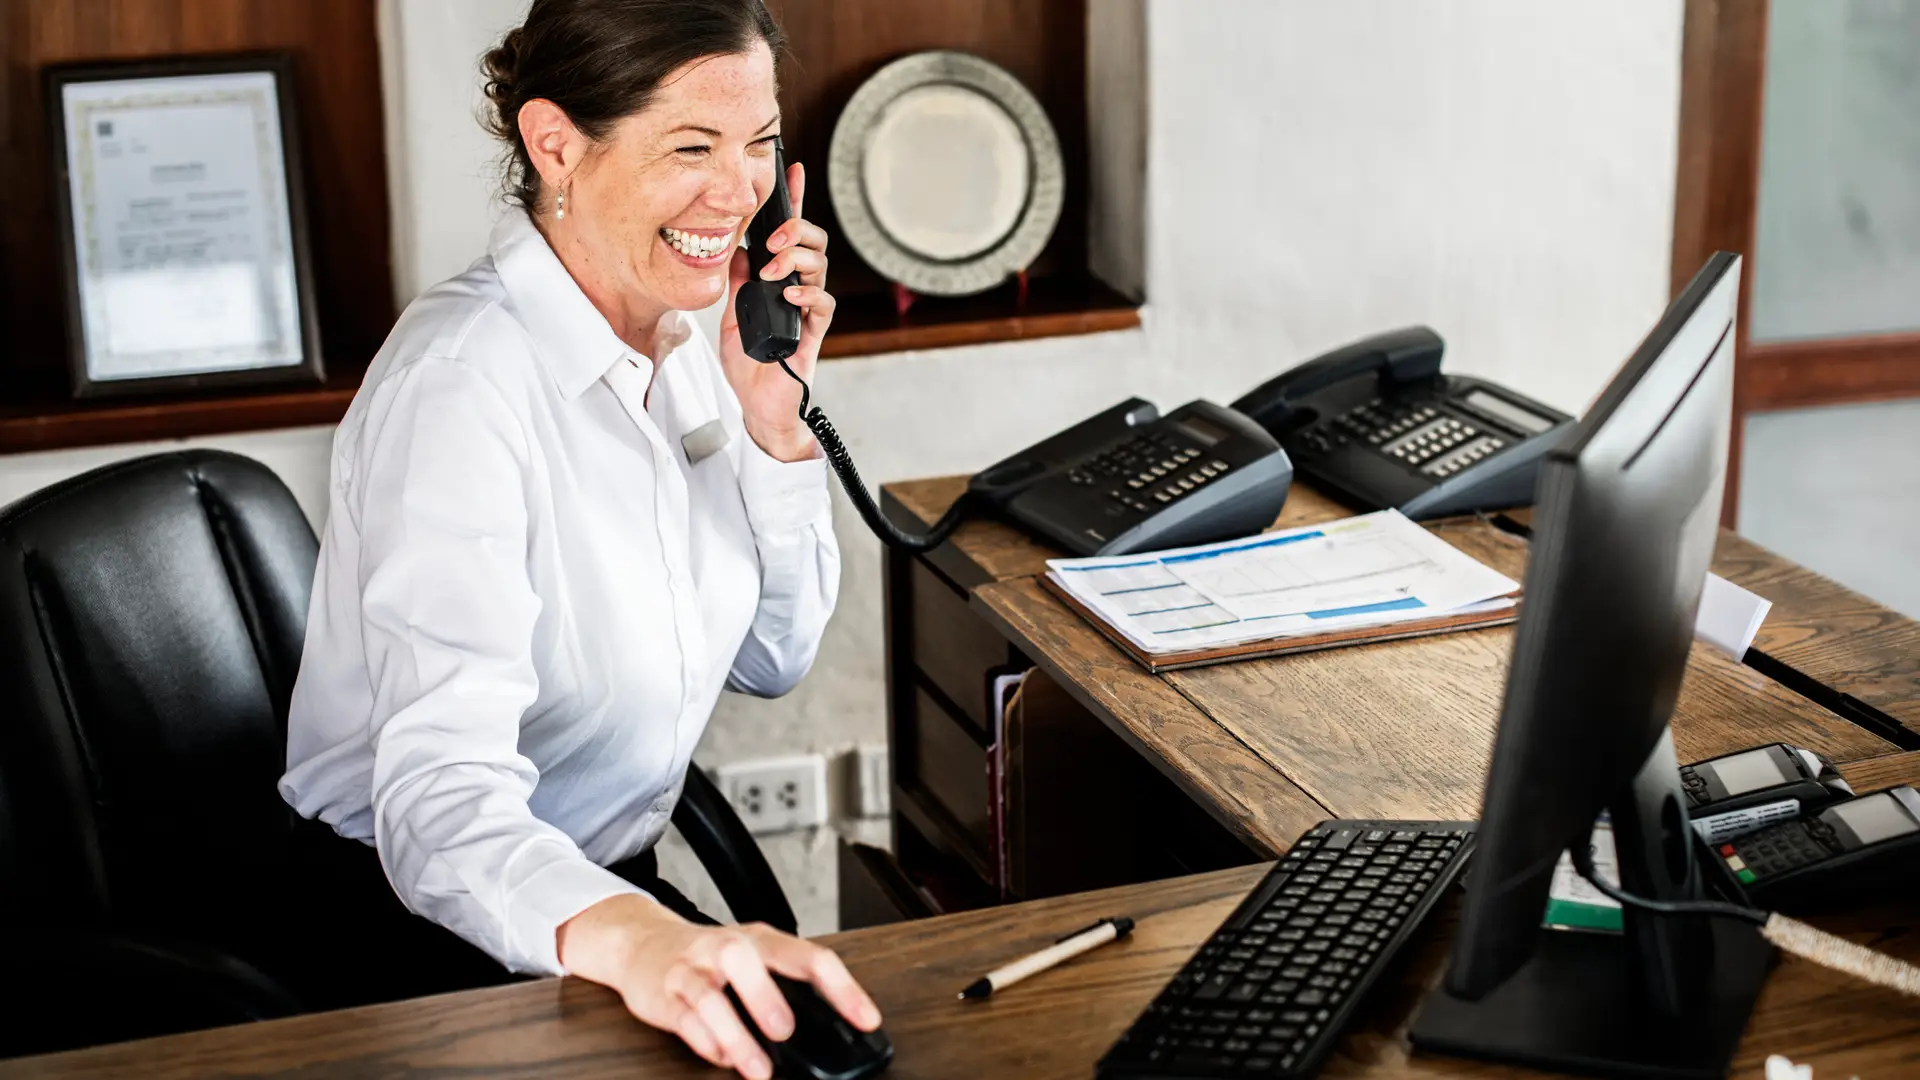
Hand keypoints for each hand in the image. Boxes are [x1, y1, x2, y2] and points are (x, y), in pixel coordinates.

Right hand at [558, 894, 880, 1079]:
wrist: (642, 942)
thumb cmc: (710, 957)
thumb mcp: (753, 961)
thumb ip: (785, 988)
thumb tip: (830, 1030)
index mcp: (761, 939)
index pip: (808, 956)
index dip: (841, 988)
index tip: (866, 1019)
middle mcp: (726, 948)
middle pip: (745, 958)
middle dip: (766, 996)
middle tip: (786, 1032)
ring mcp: (692, 969)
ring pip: (709, 994)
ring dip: (735, 1032)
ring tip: (758, 1067)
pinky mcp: (664, 994)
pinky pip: (683, 1017)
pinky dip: (704, 1040)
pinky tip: (721, 1058)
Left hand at [718, 160, 835, 462]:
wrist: (758, 405)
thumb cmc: (749, 364)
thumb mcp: (730, 315)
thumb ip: (735, 282)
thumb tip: (734, 249)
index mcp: (778, 280)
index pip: (789, 235)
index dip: (793, 202)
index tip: (791, 170)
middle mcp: (798, 290)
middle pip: (813, 243)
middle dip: (796, 231)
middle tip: (774, 239)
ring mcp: (808, 311)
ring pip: (820, 267)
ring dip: (797, 260)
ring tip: (774, 271)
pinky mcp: (814, 334)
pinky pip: (822, 305)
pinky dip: (807, 294)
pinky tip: (791, 294)